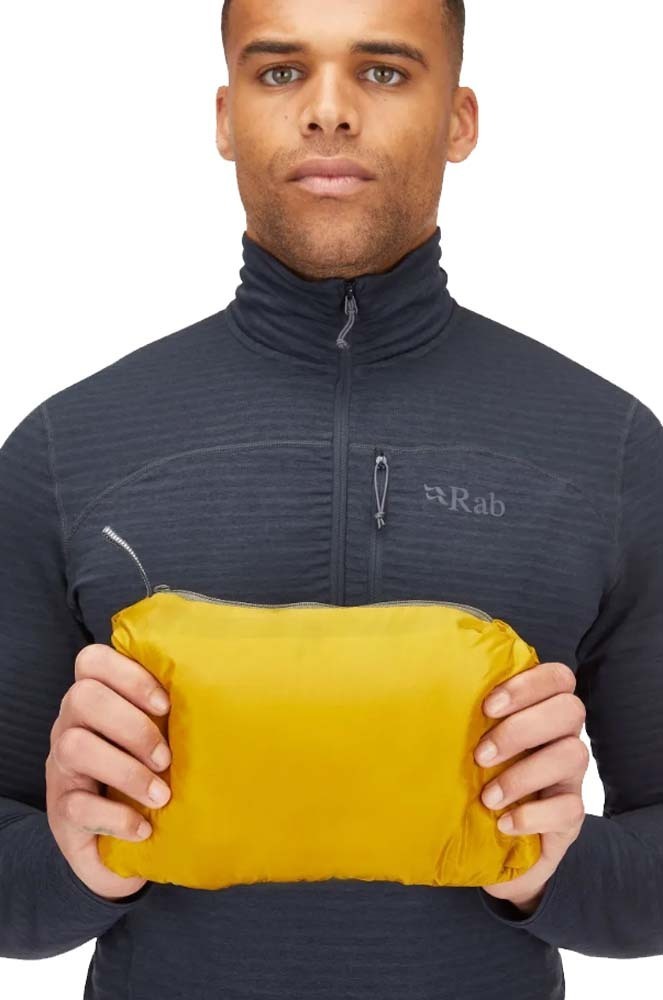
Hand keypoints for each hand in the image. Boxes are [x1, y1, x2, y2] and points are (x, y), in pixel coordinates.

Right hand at [46, 643, 171, 900]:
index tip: (166, 704)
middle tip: (166, 758)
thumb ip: (180, 708)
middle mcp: (71, 726)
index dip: (129, 675)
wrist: (121, 843)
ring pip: (73, 747)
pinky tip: (145, 829)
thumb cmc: (153, 772)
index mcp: (97, 699)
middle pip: (83, 698)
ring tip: (161, 795)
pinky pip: (75, 806)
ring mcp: (61, 768)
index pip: (93, 661)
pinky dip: (115, 817)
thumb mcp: (164, 735)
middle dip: (132, 726)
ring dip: (126, 771)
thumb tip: (231, 682)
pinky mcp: (61, 812)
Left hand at [475, 661, 588, 912]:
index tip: (488, 706)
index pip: (557, 678)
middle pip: (570, 710)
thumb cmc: (470, 778)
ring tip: (488, 796)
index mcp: (539, 710)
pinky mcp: (571, 816)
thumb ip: (455, 714)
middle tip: (481, 755)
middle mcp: (561, 737)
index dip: (529, 685)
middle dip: (521, 729)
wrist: (485, 845)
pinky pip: (571, 808)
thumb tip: (412, 685)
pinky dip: (534, 816)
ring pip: (574, 755)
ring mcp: (570, 776)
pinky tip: (504, 823)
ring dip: (524, 774)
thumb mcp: (462, 743)